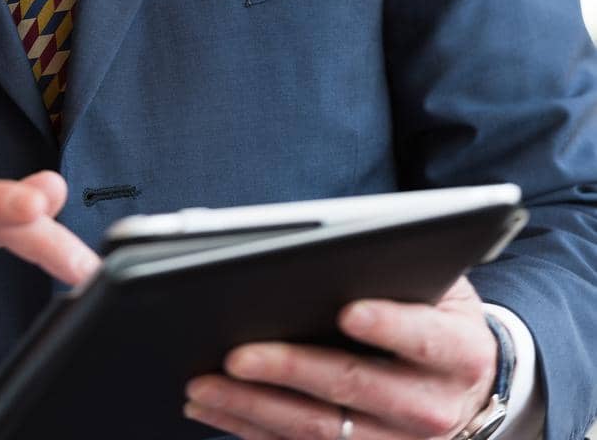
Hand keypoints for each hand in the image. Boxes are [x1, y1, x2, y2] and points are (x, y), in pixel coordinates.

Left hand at [183, 275, 497, 438]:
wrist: (468, 386)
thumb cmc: (437, 316)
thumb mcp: (439, 287)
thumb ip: (398, 270)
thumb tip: (336, 250)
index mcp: (458, 353)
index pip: (425, 339)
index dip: (388, 326)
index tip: (348, 311)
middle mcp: (434, 407)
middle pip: (355, 389)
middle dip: (291, 370)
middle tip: (236, 354)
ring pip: (321, 432)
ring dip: (254, 409)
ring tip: (204, 385)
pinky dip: (252, 430)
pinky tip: (215, 409)